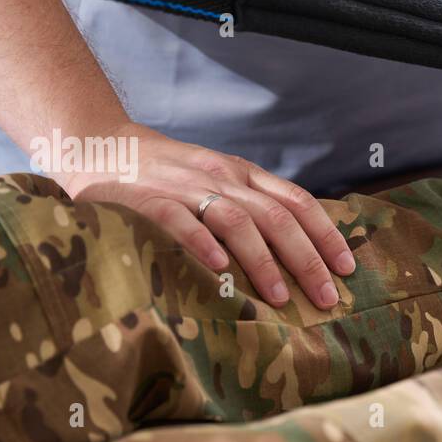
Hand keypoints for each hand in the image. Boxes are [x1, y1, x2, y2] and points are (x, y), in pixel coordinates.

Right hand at [55, 123, 354, 309]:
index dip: (326, 235)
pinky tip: (218, 269)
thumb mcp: (215, 182)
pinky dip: (200, 242)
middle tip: (327, 298)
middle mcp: (220, 177)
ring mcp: (183, 186)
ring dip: (263, 261)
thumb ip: (250, 207)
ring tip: (281, 298)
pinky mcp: (144, 198)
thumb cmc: (163, 177)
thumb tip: (300, 254)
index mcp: (241, 174)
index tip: (348, 268)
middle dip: (307, 259)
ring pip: (236, 219)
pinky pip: (177, 219)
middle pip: (277, 216)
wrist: (93, 143)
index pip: (297, 201)